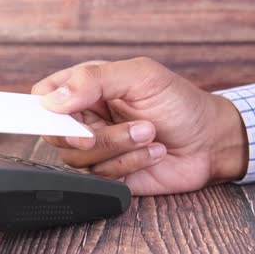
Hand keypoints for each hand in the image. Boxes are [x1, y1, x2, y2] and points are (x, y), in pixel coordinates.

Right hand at [31, 58, 248, 194]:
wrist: (210, 141)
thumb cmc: (180, 103)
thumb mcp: (141, 76)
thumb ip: (94, 79)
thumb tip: (53, 100)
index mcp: (88, 89)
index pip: (45, 98)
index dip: (46, 109)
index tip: (66, 115)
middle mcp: (88, 119)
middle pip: (58, 134)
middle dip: (97, 134)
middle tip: (134, 125)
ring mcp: (98, 148)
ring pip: (80, 158)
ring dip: (121, 147)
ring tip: (151, 134)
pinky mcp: (110, 173)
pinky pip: (101, 177)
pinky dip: (130, 165)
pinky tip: (153, 153)